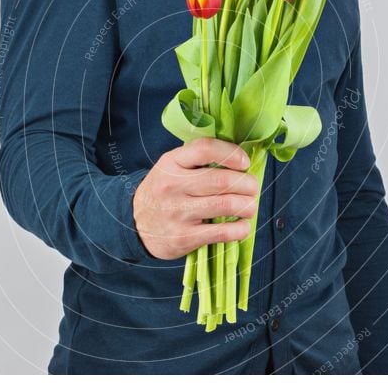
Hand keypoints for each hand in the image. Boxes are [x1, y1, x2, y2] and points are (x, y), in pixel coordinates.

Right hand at [133, 138, 258, 259]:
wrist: (134, 224)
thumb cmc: (163, 191)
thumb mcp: (171, 167)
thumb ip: (197, 160)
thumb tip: (239, 159)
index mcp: (171, 163)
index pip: (205, 149)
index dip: (231, 154)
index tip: (244, 162)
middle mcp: (173, 186)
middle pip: (221, 180)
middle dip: (246, 184)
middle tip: (252, 187)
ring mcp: (178, 212)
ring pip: (226, 205)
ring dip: (247, 206)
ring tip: (249, 206)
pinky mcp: (184, 237)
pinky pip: (221, 232)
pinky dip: (240, 229)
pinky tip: (242, 226)